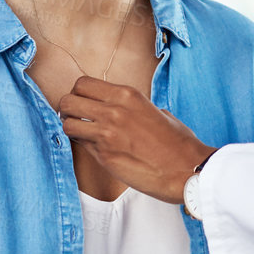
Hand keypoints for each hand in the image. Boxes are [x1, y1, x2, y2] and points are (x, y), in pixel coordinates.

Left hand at [57, 76, 216, 204]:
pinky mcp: (104, 155)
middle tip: (77, 117)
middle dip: (68, 109)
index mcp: (127, 95)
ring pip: (67, 123)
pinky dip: (82, 145)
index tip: (85, 102)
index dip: (79, 93)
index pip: (83, 84)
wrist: (186, 169)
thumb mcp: (158, 112)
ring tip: (81, 133)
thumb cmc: (178, 143)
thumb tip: (126, 112)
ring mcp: (106, 133)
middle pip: (69, 100)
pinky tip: (94, 147)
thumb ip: (135, 109)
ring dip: (71, 128)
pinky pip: (80, 144)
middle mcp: (113, 110)